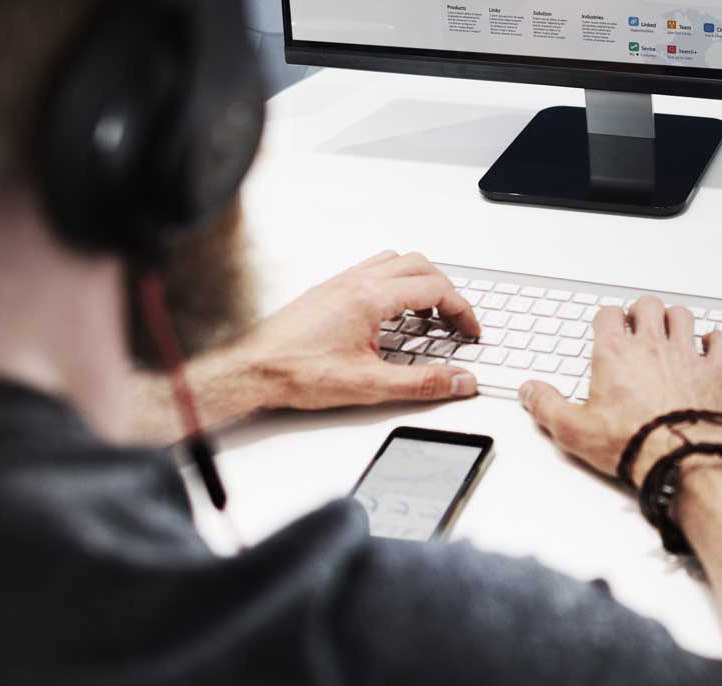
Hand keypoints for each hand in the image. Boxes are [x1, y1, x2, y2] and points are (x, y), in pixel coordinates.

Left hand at [224, 251, 482, 409]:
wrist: (252, 369)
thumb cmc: (296, 372)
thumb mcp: (370, 386)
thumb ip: (422, 383)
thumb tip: (458, 380)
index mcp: (370, 298)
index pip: (434, 289)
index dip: (461, 310)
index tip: (469, 331)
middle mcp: (355, 282)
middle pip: (420, 266)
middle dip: (447, 292)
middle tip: (456, 322)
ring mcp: (340, 283)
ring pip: (395, 262)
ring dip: (420, 282)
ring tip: (428, 316)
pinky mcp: (329, 291)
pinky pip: (372, 271)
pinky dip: (395, 284)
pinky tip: (391, 315)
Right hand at [521, 296, 721, 484]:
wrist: (679, 456)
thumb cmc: (632, 442)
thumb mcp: (574, 430)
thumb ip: (548, 406)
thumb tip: (530, 391)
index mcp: (616, 354)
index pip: (609, 316)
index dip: (607, 319)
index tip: (607, 327)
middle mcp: (651, 347)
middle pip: (647, 306)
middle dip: (641, 311)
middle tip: (638, 323)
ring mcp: (686, 355)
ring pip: (682, 316)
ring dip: (675, 318)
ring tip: (670, 328)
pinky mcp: (715, 371)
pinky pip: (720, 340)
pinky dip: (715, 339)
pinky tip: (709, 345)